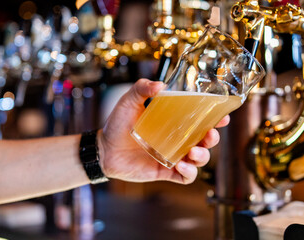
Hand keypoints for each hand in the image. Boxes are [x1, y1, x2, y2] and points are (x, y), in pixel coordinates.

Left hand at [98, 78, 229, 183]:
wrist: (104, 149)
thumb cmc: (118, 124)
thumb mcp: (129, 102)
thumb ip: (141, 89)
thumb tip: (160, 84)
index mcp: (173, 122)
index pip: (200, 120)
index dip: (215, 119)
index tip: (222, 116)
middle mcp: (177, 139)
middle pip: (205, 141)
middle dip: (213, 139)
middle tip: (209, 135)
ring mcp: (173, 156)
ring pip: (199, 160)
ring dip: (202, 156)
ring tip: (193, 152)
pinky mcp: (166, 171)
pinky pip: (185, 177)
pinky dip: (188, 172)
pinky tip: (180, 165)